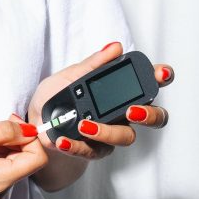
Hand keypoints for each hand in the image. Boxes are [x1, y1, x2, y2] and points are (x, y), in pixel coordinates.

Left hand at [27, 41, 173, 160]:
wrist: (36, 122)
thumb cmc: (56, 97)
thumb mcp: (70, 76)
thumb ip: (93, 64)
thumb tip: (115, 48)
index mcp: (121, 90)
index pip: (150, 83)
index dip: (162, 77)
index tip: (161, 73)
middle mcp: (124, 113)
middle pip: (155, 117)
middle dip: (149, 114)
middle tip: (132, 111)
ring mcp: (113, 133)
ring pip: (126, 137)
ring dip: (107, 131)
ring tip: (84, 125)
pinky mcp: (96, 150)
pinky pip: (94, 151)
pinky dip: (78, 145)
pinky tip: (63, 140)